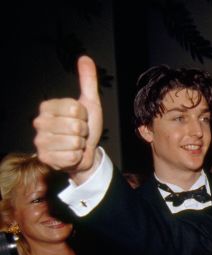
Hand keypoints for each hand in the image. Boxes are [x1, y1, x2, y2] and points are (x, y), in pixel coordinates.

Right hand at [33, 55, 102, 183]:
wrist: (85, 153)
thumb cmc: (86, 127)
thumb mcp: (89, 102)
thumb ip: (87, 81)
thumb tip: (85, 58)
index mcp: (47, 107)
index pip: (75, 108)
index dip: (84, 115)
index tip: (81, 119)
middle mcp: (39, 122)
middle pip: (75, 125)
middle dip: (83, 131)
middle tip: (79, 133)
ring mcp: (41, 141)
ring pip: (74, 142)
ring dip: (80, 145)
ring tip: (76, 144)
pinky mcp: (45, 158)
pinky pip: (71, 156)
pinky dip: (77, 157)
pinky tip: (71, 155)